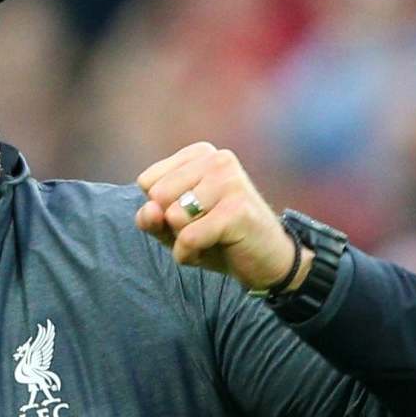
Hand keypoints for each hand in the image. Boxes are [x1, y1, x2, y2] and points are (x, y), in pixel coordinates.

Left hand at [133, 143, 301, 292]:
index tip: (193, 217)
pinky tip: (214, 250)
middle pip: (158, 197)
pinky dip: (191, 255)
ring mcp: (229, 181)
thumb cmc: (219, 240)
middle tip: (204, 230)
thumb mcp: (175, 228)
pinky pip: (189, 238)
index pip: (147, 182)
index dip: (162, 210)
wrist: (268, 262)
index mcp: (201, 154)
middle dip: (173, 226)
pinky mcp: (237, 209)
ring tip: (211, 239)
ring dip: (183, 242)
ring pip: (173, 216)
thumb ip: (151, 217)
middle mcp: (217, 159)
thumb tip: (150, 211)